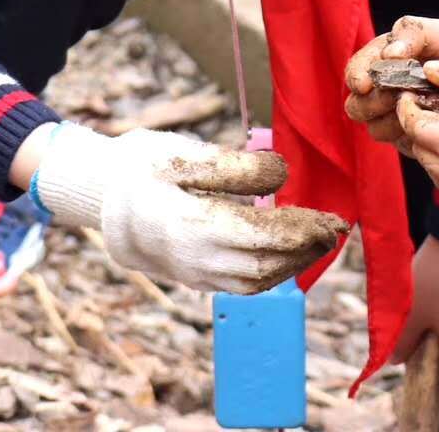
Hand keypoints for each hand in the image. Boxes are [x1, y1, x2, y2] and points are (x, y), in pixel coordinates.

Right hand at [33, 124, 348, 293]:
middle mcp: (193, 259)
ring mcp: (192, 273)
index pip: (261, 237)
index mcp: (191, 225)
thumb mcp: (186, 153)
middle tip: (336, 228)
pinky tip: (290, 254)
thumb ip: (236, 166)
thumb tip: (281, 177)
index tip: (332, 218)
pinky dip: (272, 273)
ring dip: (294, 264)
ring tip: (321, 241)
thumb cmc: (145, 165)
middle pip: (264, 265)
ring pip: (254, 281)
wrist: (102, 196)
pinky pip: (239, 285)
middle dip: (306, 248)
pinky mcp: (193, 276)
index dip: (302, 230)